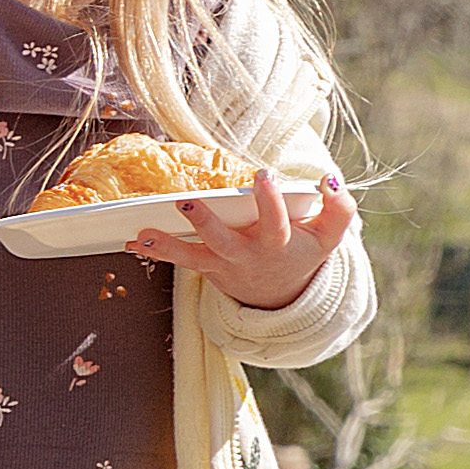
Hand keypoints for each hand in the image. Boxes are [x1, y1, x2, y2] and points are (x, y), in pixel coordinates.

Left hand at [143, 165, 350, 314]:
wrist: (282, 293)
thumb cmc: (302, 252)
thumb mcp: (328, 235)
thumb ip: (339, 208)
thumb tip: (330, 180)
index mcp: (279, 243)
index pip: (276, 221)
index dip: (271, 200)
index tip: (264, 175)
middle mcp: (247, 255)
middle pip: (225, 242)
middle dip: (206, 223)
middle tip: (188, 201)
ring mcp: (224, 264)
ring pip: (193, 256)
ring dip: (167, 245)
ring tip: (143, 232)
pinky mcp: (206, 267)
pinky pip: (179, 260)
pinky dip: (155, 251)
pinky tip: (130, 241)